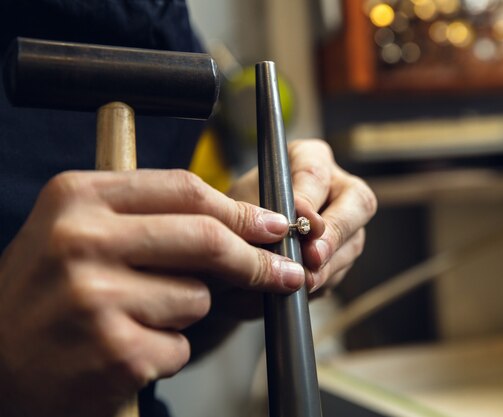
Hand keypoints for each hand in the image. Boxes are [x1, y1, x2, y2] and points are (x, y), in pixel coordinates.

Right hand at [0, 169, 303, 416]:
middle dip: (255, 259)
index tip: (275, 224)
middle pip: (206, 239)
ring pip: (197, 297)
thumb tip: (246, 223)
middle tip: (282, 270)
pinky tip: (123, 350)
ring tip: (134, 318)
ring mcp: (96, 298)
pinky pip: (179, 346)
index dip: (241, 210)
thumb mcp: (82, 232)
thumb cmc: (49, 293)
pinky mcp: (114, 351)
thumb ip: (153, 217)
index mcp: (78, 197)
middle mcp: (81, 241)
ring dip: (185, 312)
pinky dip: (165, 351)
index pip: (185, 190)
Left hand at [228, 139, 377, 297]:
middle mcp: (335, 185)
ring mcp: (345, 221)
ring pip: (353, 241)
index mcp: (309, 158)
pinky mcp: (343, 255)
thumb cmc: (232, 219)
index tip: (296, 223)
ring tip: (300, 280)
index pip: (316, 174)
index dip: (308, 201)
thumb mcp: (237, 210)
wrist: (226, 255)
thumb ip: (261, 215)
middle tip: (312, 257)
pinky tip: (298, 287)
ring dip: (327, 265)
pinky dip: (320, 282)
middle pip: (357, 202)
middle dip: (334, 234)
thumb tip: (287, 229)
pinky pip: (341, 270)